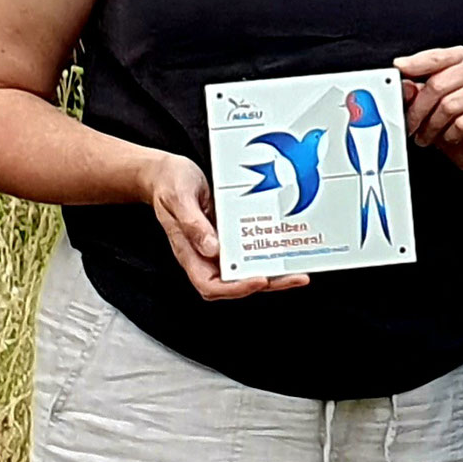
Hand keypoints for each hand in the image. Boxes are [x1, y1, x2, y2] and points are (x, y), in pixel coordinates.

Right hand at [142, 151, 309, 300]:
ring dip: (272, 274)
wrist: (165, 173)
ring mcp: (218, 246)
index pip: (211, 285)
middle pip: (235, 283)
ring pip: (246, 269)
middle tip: (296, 278)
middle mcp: (205, 255)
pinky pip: (248, 250)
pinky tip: (284, 249)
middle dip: (267, 284)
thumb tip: (212, 249)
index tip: (259, 280)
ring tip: (297, 271)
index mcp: (189, 252)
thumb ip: (193, 225)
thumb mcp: (179, 198)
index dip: (235, 289)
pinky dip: (266, 254)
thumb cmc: (169, 184)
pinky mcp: (227, 235)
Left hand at [394, 47, 462, 178]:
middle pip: (438, 85)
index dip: (415, 63)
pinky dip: (450, 134)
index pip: (436, 57)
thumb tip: (404, 87)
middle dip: (418, 110)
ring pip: (449, 106)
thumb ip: (416, 91)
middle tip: (410, 125)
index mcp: (462, 58)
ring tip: (426, 135)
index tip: (398, 67)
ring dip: (432, 126)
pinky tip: (449, 136)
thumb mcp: (430, 103)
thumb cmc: (455, 118)